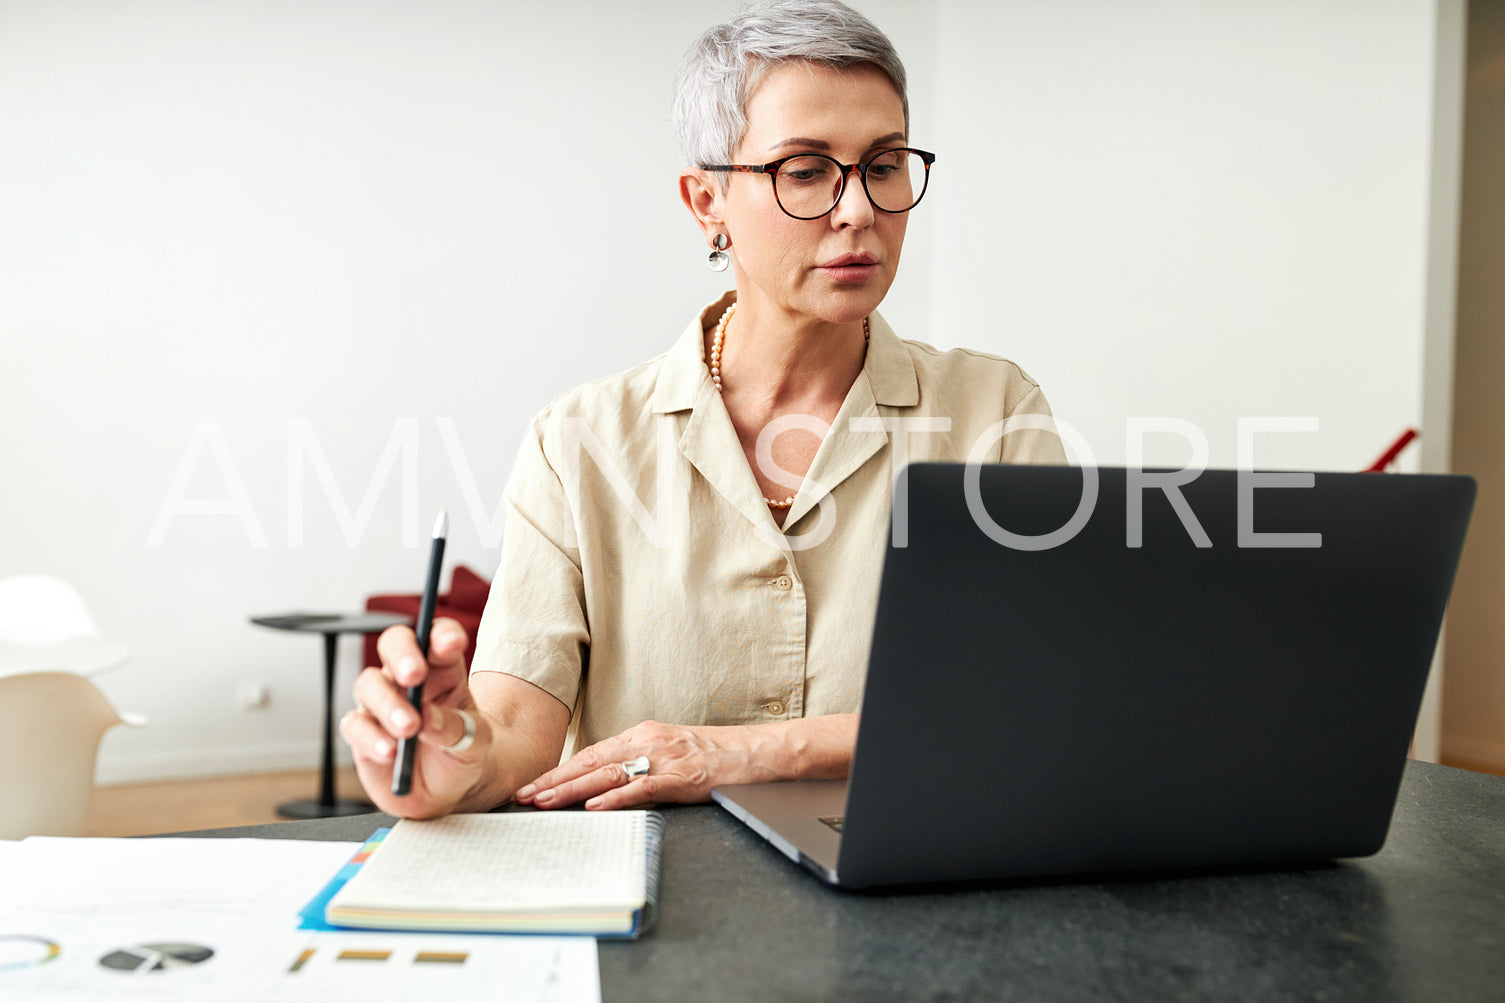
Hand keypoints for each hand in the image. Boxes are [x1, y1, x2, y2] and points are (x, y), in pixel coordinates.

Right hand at [341, 618, 489, 817]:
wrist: (449, 790)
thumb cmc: (464, 752)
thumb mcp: (476, 743)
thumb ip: (456, 727)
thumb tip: (428, 716)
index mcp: (443, 669)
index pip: (437, 638)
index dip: (442, 634)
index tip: (450, 644)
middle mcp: (408, 679)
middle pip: (394, 645)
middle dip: (402, 654)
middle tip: (415, 675)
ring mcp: (381, 703)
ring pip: (369, 684)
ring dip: (388, 704)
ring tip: (409, 728)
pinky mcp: (362, 733)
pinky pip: (355, 726)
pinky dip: (371, 738)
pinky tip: (390, 752)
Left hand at [514, 720, 759, 810]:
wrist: (759, 752)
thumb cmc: (716, 754)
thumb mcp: (671, 749)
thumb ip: (639, 760)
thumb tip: (604, 782)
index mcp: (643, 734)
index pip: (591, 753)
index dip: (559, 770)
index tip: (532, 784)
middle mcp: (649, 741)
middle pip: (591, 761)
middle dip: (553, 780)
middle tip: (523, 795)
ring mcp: (666, 758)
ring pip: (609, 774)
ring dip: (572, 789)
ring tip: (544, 802)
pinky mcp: (684, 777)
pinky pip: (644, 788)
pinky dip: (617, 798)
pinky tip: (595, 807)